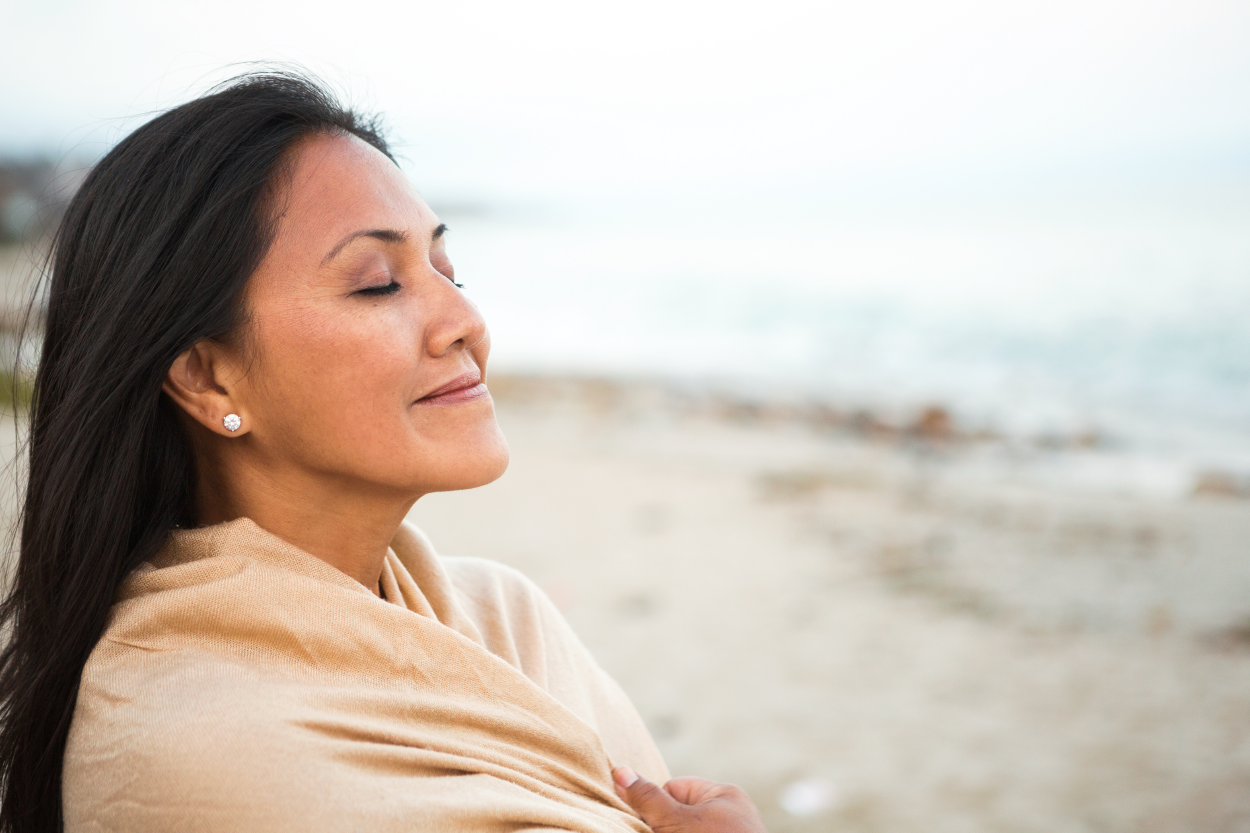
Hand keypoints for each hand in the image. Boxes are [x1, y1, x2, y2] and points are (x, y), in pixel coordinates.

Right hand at [613, 767, 768, 832]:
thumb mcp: (676, 821)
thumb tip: (620, 771)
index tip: (654, 826)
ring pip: (687, 830)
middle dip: (665, 827)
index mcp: (725, 794)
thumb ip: (649, 799)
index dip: (658, 808)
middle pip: (680, 815)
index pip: (674, 788)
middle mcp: (732, 815)